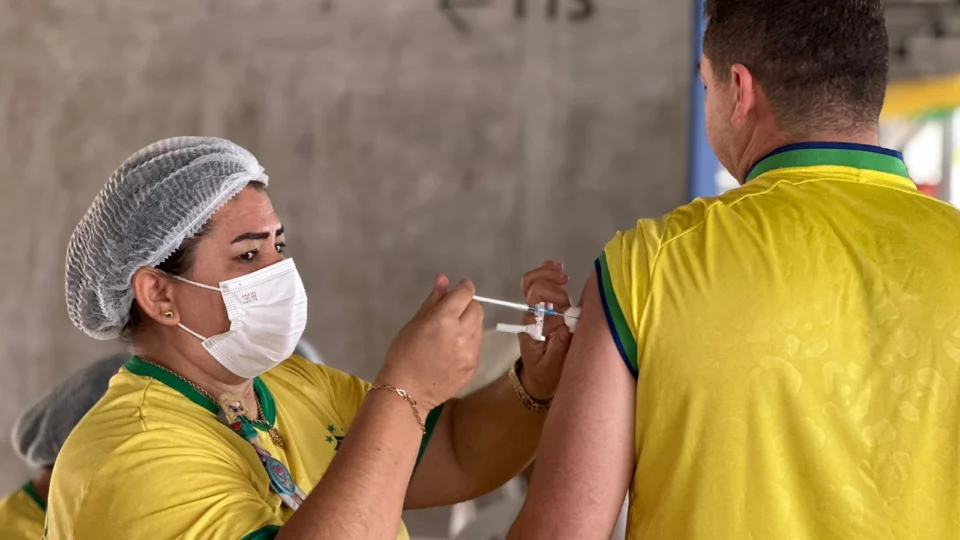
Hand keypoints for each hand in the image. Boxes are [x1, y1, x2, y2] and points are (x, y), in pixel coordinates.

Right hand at [377, 275, 483, 410]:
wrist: (406, 393)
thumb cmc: (402, 354)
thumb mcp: (414, 323)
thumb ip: (433, 300)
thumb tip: (444, 279)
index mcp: (443, 319)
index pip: (466, 294)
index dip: (464, 287)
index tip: (460, 289)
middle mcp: (461, 334)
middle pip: (477, 309)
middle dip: (468, 305)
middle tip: (453, 312)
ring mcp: (470, 352)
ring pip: (479, 327)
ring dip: (469, 323)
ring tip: (451, 332)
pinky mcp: (473, 366)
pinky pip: (477, 345)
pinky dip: (468, 341)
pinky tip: (452, 349)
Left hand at [518, 261, 572, 399]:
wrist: (539, 380)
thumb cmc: (545, 375)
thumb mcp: (550, 367)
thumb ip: (557, 350)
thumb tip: (565, 327)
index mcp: (532, 326)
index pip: (536, 301)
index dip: (554, 299)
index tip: (567, 310)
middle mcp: (533, 315)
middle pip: (534, 286)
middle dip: (551, 284)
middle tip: (565, 281)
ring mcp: (539, 310)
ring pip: (537, 282)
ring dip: (550, 274)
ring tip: (563, 274)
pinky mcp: (547, 309)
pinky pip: (542, 285)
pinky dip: (549, 273)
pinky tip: (560, 270)